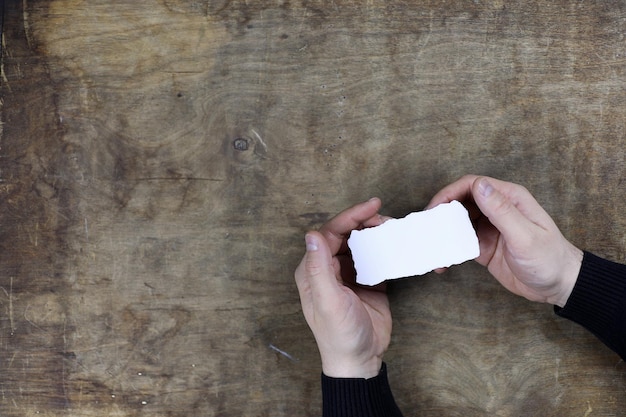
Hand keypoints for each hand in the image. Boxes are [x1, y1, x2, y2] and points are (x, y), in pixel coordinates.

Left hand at [294, 198, 391, 378]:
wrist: (360, 361)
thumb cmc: (339, 334)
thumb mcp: (329, 301)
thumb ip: (319, 268)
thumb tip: (312, 234)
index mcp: (313, 270)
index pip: (330, 233)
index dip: (350, 216)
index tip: (372, 205)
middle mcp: (329, 268)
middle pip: (346, 234)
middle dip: (365, 222)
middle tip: (386, 218)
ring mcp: (350, 275)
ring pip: (361, 244)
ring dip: (376, 234)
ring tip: (393, 229)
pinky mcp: (369, 282)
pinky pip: (376, 258)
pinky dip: (386, 249)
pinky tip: (397, 244)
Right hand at [427, 175, 582, 307]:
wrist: (558, 286)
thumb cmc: (549, 259)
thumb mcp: (524, 235)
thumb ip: (501, 210)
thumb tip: (479, 185)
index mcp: (509, 198)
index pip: (472, 185)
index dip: (450, 193)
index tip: (434, 208)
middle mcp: (497, 209)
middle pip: (460, 201)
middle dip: (441, 212)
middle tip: (426, 228)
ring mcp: (489, 227)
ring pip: (457, 221)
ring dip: (442, 232)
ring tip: (431, 246)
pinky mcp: (483, 245)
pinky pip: (460, 242)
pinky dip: (448, 250)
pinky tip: (443, 263)